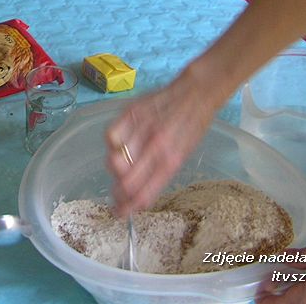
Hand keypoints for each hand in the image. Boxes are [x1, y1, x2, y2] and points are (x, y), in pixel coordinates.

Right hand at [105, 63, 222, 214]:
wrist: (195, 92)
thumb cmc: (192, 125)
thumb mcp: (184, 154)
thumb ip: (161, 174)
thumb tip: (140, 196)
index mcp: (171, 161)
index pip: (143, 194)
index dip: (127, 208)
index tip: (119, 213)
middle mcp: (155, 147)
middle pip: (125, 182)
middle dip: (118, 193)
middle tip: (117, 193)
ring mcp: (141, 128)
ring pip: (114, 161)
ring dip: (115, 169)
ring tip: (121, 166)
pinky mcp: (130, 113)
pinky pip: (110, 136)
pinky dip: (111, 144)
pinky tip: (119, 144)